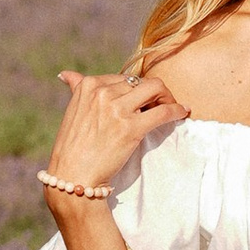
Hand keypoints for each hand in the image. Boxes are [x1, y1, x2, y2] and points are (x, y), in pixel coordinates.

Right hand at [46, 66, 189, 201]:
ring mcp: (117, 109)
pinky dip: (177, 110)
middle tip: (160, 104)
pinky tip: (183, 112)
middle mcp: (102, 92)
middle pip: (140, 82)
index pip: (123, 78)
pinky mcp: (131, 127)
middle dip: (153, 92)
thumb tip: (66, 74)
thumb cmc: (73, 147)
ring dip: (166, 96)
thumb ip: (75, 89)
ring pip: (155, 88)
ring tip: (170, 107)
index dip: (135, 89)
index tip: (142, 101)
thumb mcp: (72, 111)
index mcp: (89, 85)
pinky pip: (163, 111)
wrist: (73, 175)